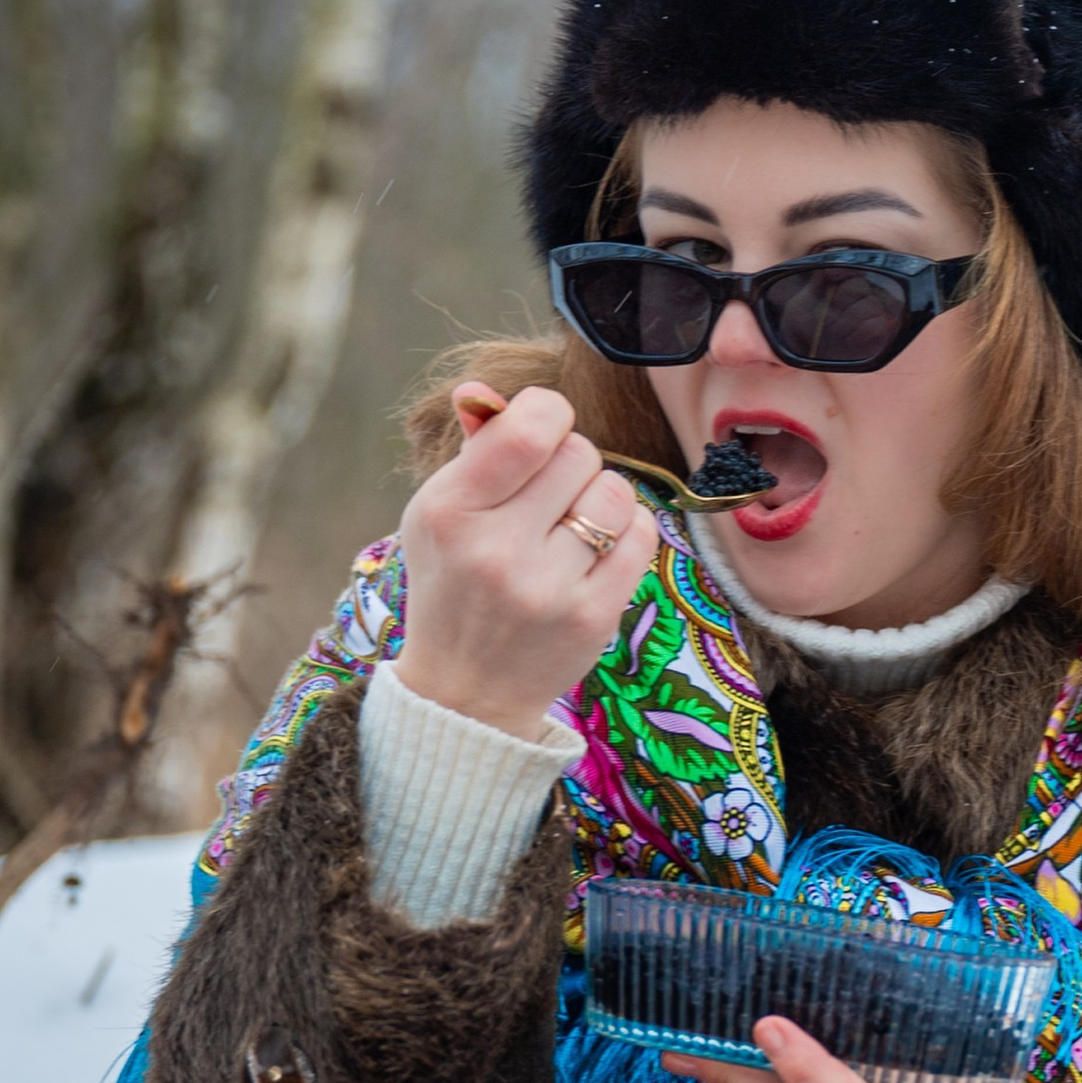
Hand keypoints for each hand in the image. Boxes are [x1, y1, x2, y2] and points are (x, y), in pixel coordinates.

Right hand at [395, 381, 657, 741]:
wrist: (464, 693)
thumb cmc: (455, 587)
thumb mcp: (439, 516)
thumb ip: (472, 450)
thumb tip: (482, 389)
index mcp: (450, 511)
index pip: (530, 428)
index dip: (549, 414)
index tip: (543, 433)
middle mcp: (496, 549)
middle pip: (579, 454)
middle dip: (573, 463)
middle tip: (551, 496)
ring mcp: (547, 587)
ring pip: (616, 493)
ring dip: (603, 499)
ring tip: (573, 527)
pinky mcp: (592, 616)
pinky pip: (642, 536)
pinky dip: (628, 533)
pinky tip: (599, 551)